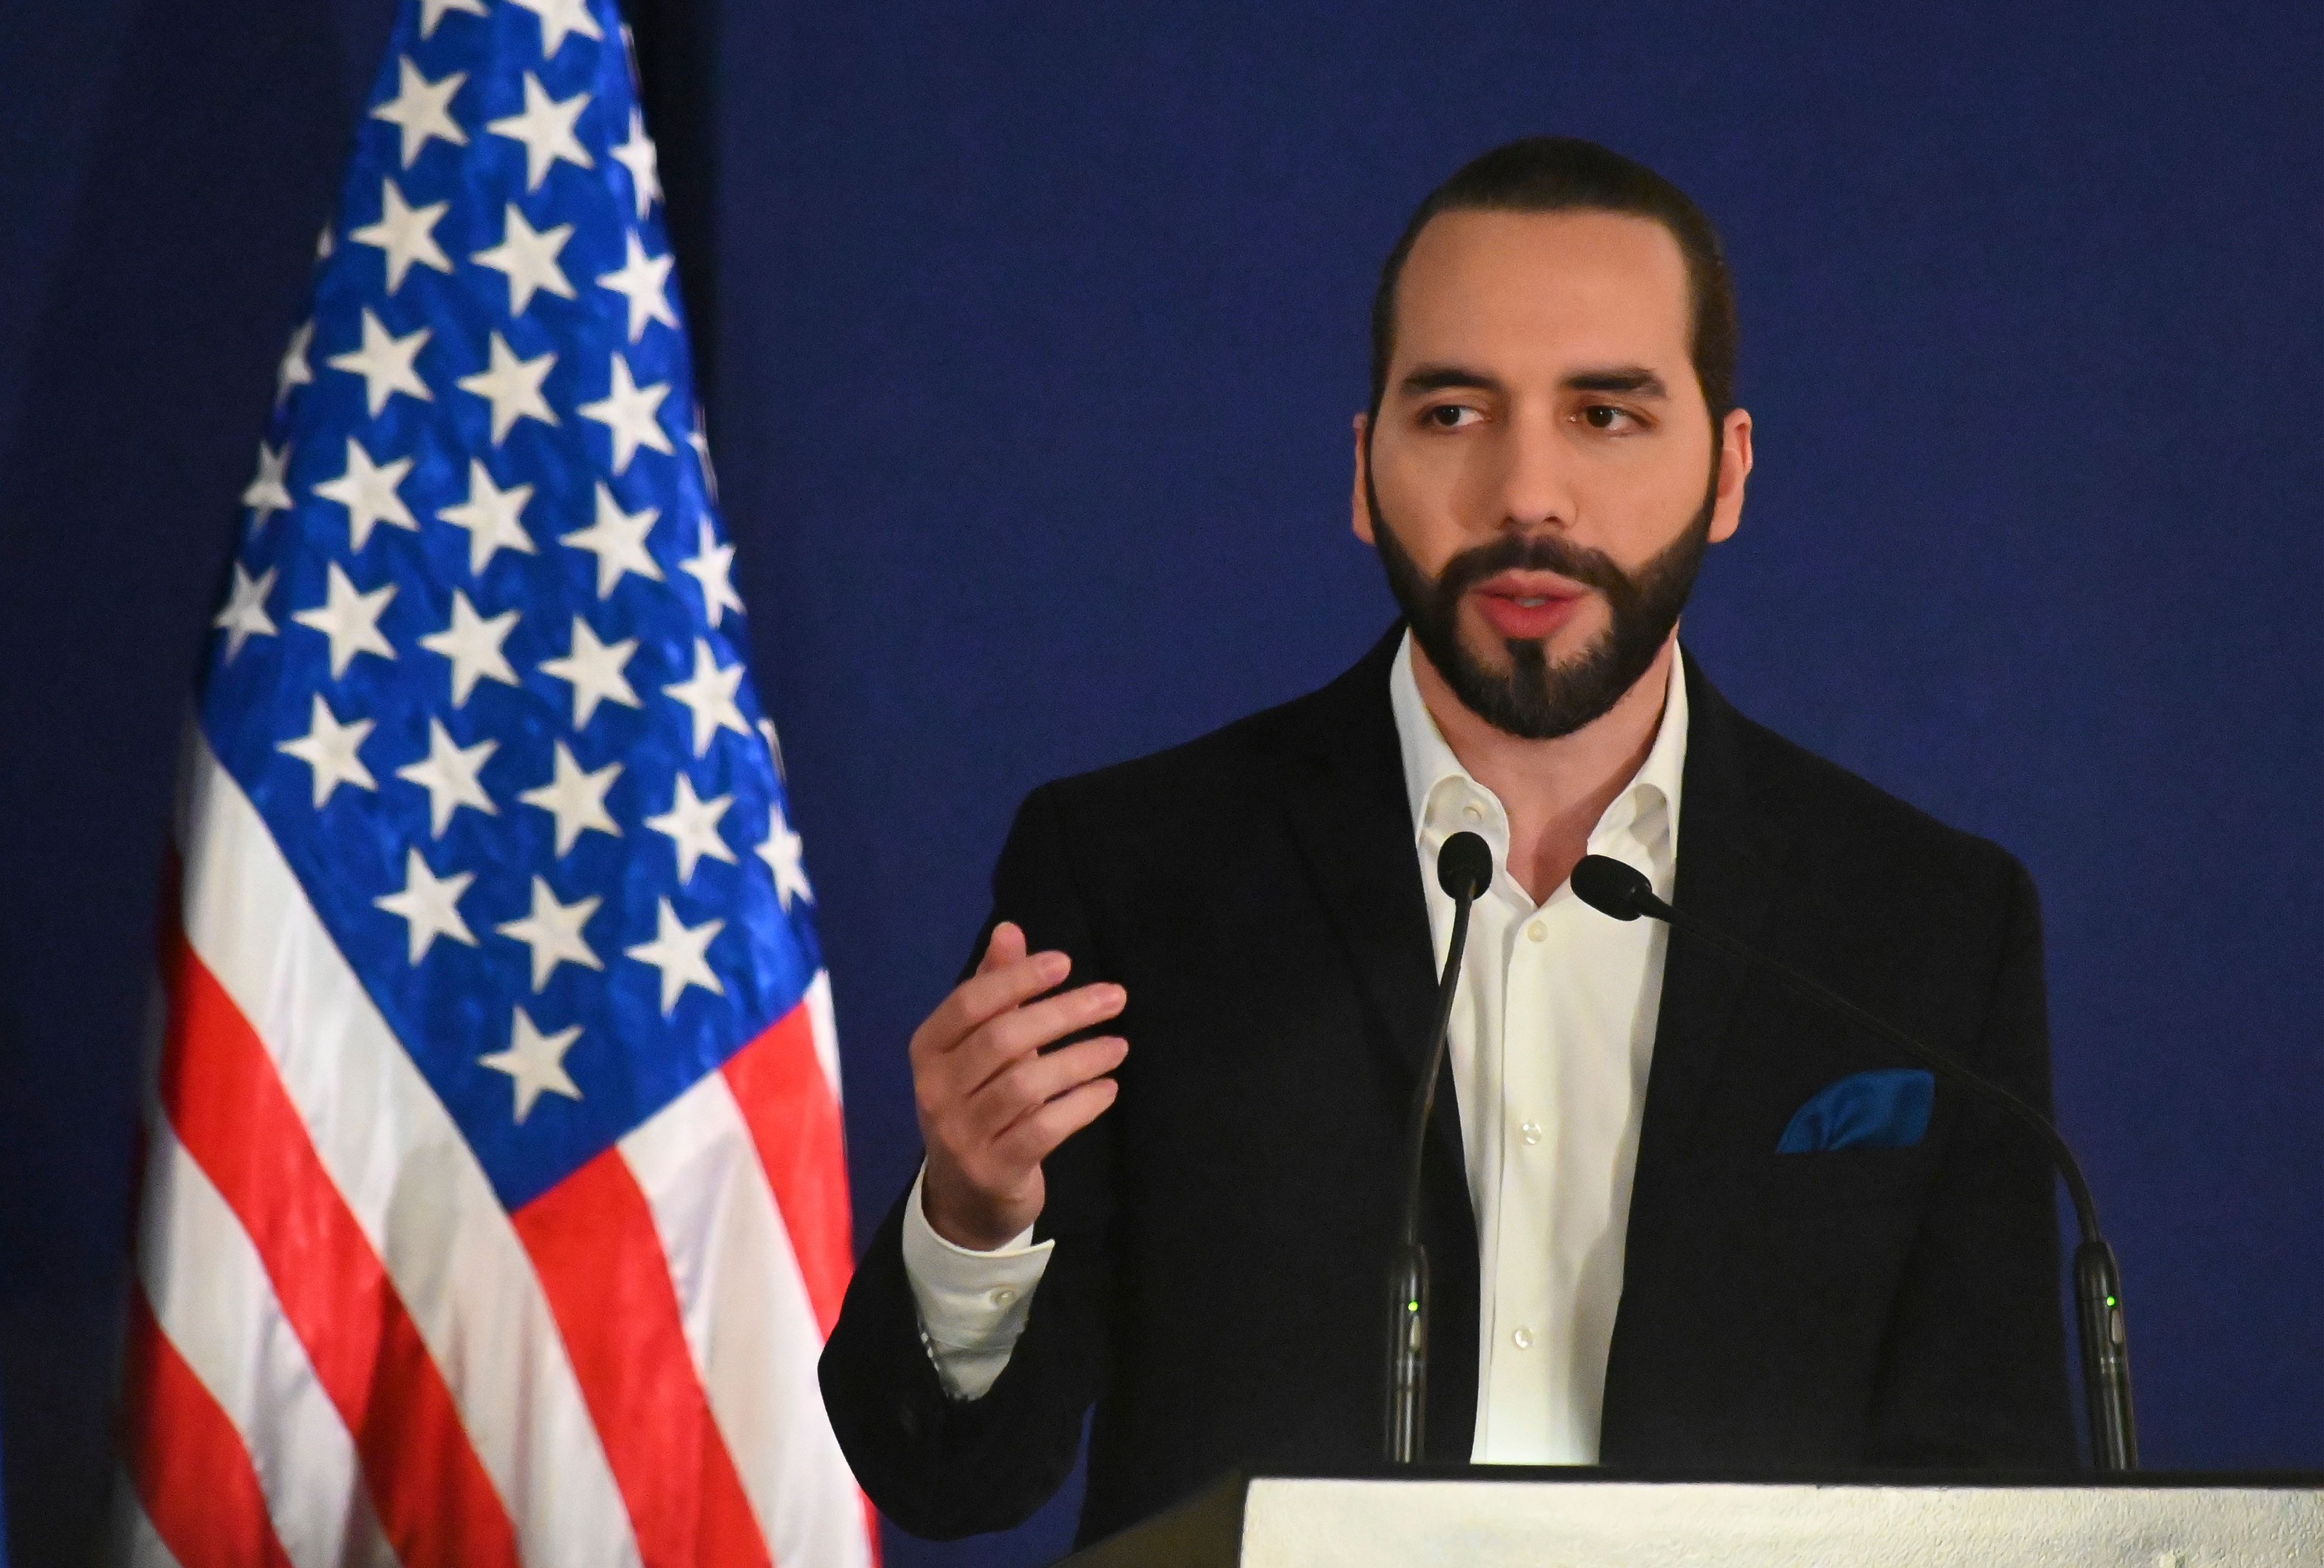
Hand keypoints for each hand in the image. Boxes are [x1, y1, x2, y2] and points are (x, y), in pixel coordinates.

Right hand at [911, 922, 1127, 1250]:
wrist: (965, 1198)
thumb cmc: (979, 1104)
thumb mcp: (980, 1048)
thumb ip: (994, 989)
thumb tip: (1010, 929)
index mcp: (929, 1050)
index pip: (970, 1003)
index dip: (1017, 978)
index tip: (1066, 962)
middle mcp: (936, 1090)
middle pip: (1003, 1039)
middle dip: (1064, 1012)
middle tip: (1115, 997)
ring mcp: (961, 1135)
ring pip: (1026, 1085)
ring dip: (1080, 1059)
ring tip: (1119, 1045)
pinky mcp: (993, 1170)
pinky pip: (1043, 1129)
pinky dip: (1080, 1105)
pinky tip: (1108, 1089)